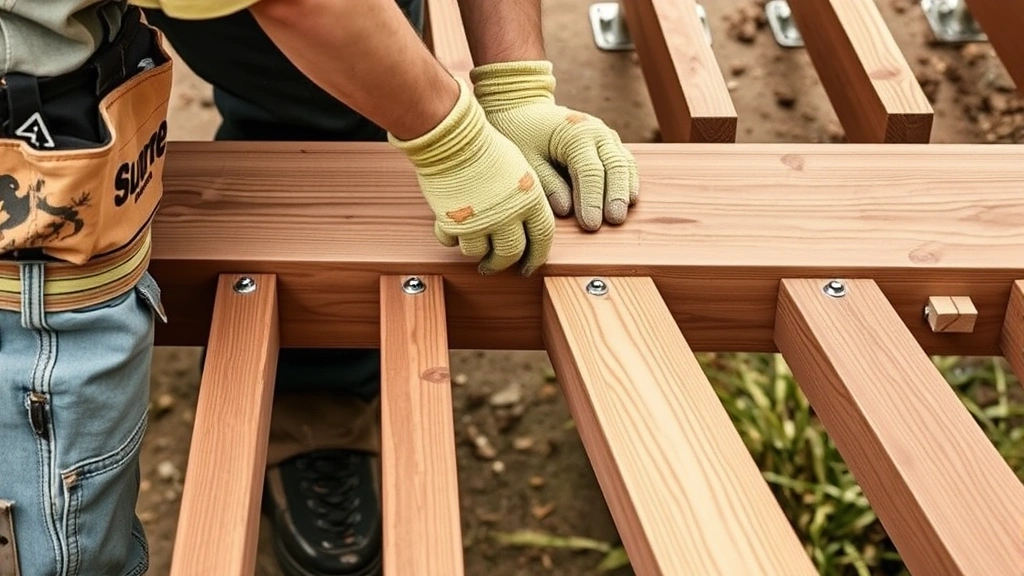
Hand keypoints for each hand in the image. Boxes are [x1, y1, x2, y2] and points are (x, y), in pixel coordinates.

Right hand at [389, 78, 554, 275]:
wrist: (453, 138)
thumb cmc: (486, 148)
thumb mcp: (519, 170)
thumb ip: (527, 199)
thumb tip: (527, 225)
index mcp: (530, 199)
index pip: (542, 238)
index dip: (537, 256)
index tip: (530, 267)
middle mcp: (508, 214)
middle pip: (510, 253)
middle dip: (502, 263)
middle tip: (494, 266)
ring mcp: (480, 220)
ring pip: (479, 253)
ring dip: (476, 253)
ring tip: (473, 248)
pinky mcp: (452, 222)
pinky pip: (453, 243)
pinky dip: (452, 241)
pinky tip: (452, 233)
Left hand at [470, 60, 638, 231]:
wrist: (524, 109)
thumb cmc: (520, 135)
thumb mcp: (526, 160)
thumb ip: (547, 184)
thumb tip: (567, 211)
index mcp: (576, 134)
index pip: (591, 172)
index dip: (592, 200)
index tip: (590, 226)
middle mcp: (596, 131)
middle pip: (615, 166)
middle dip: (615, 196)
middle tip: (614, 223)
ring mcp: (605, 134)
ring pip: (625, 163)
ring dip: (624, 190)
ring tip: (620, 217)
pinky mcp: (608, 141)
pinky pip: (624, 162)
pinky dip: (627, 181)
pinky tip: (626, 201)